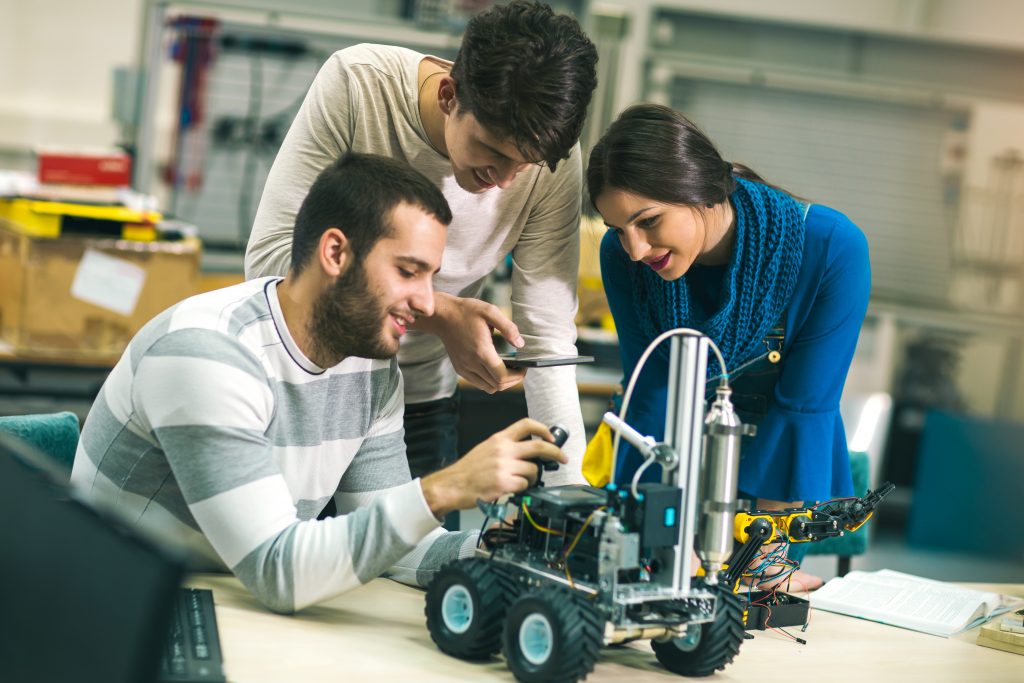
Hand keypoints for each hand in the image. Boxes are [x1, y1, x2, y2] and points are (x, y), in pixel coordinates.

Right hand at [413, 292, 526, 393]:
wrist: (443, 316)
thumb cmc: (467, 311)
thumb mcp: (490, 311)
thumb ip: (508, 328)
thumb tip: (520, 344)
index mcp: (481, 351)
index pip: (502, 376)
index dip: (517, 376)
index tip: (524, 367)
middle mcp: (471, 363)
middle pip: (497, 385)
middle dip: (513, 380)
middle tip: (519, 369)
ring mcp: (463, 368)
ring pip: (488, 388)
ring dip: (501, 382)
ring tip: (508, 369)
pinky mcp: (459, 369)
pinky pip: (478, 383)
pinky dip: (490, 381)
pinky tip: (495, 368)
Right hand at [420, 419, 566, 518]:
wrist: (453, 485)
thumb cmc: (469, 470)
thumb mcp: (486, 449)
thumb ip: (506, 447)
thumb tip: (528, 451)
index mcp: (499, 439)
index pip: (526, 424)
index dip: (543, 429)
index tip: (551, 437)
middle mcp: (504, 450)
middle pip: (539, 447)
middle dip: (555, 453)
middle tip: (562, 458)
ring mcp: (505, 467)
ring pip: (534, 470)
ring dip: (532, 478)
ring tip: (521, 481)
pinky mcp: (505, 483)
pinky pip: (525, 485)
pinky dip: (523, 489)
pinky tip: (512, 489)